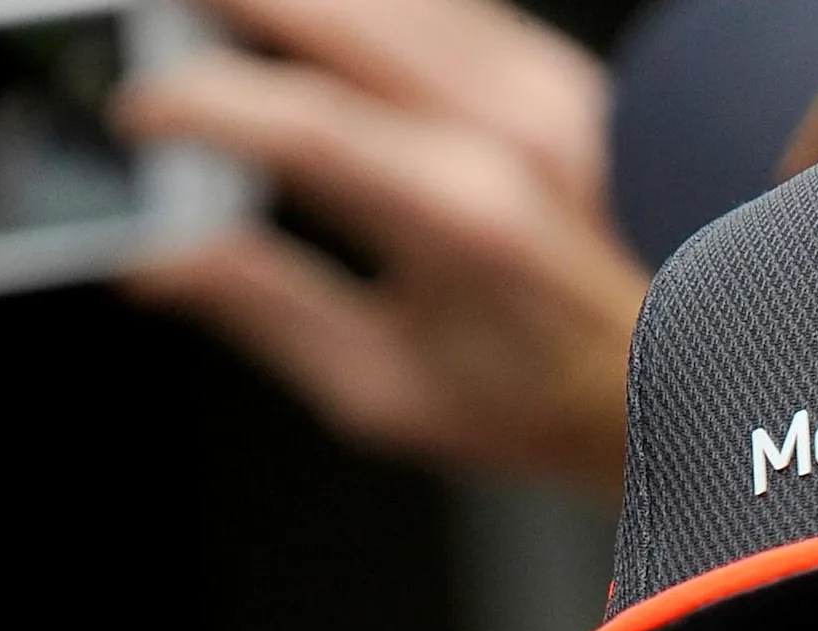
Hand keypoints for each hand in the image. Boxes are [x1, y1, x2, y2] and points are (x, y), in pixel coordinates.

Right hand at [117, 0, 645, 494]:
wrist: (680, 385)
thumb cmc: (547, 403)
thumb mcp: (384, 390)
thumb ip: (262, 309)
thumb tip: (155, 261)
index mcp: (460, 222)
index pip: (300, 124)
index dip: (199, 105)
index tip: (138, 116)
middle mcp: (508, 136)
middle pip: (342, 14)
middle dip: (234, 2)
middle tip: (150, 17)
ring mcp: (541, 94)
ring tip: (218, 18)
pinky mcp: (554, 75)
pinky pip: (442, 3)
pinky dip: (367, 2)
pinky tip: (314, 23)